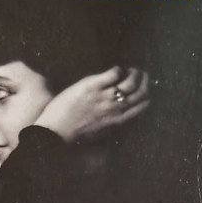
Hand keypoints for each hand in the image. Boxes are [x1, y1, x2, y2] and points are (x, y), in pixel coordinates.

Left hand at [34, 66, 150, 143]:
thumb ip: (112, 121)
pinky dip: (118, 69)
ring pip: (131, 81)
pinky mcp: (92, 87)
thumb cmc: (76, 134)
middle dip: (144, 79)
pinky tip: (115, 69)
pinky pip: (114, 73)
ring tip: (128, 69)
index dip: (146, 92)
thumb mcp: (100, 131)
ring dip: (134, 72)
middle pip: (141, 91)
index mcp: (118, 120)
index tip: (143, 85)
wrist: (55, 133)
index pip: (143, 104)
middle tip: (139, 73)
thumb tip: (121, 112)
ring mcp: (104, 97)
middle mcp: (115, 109)